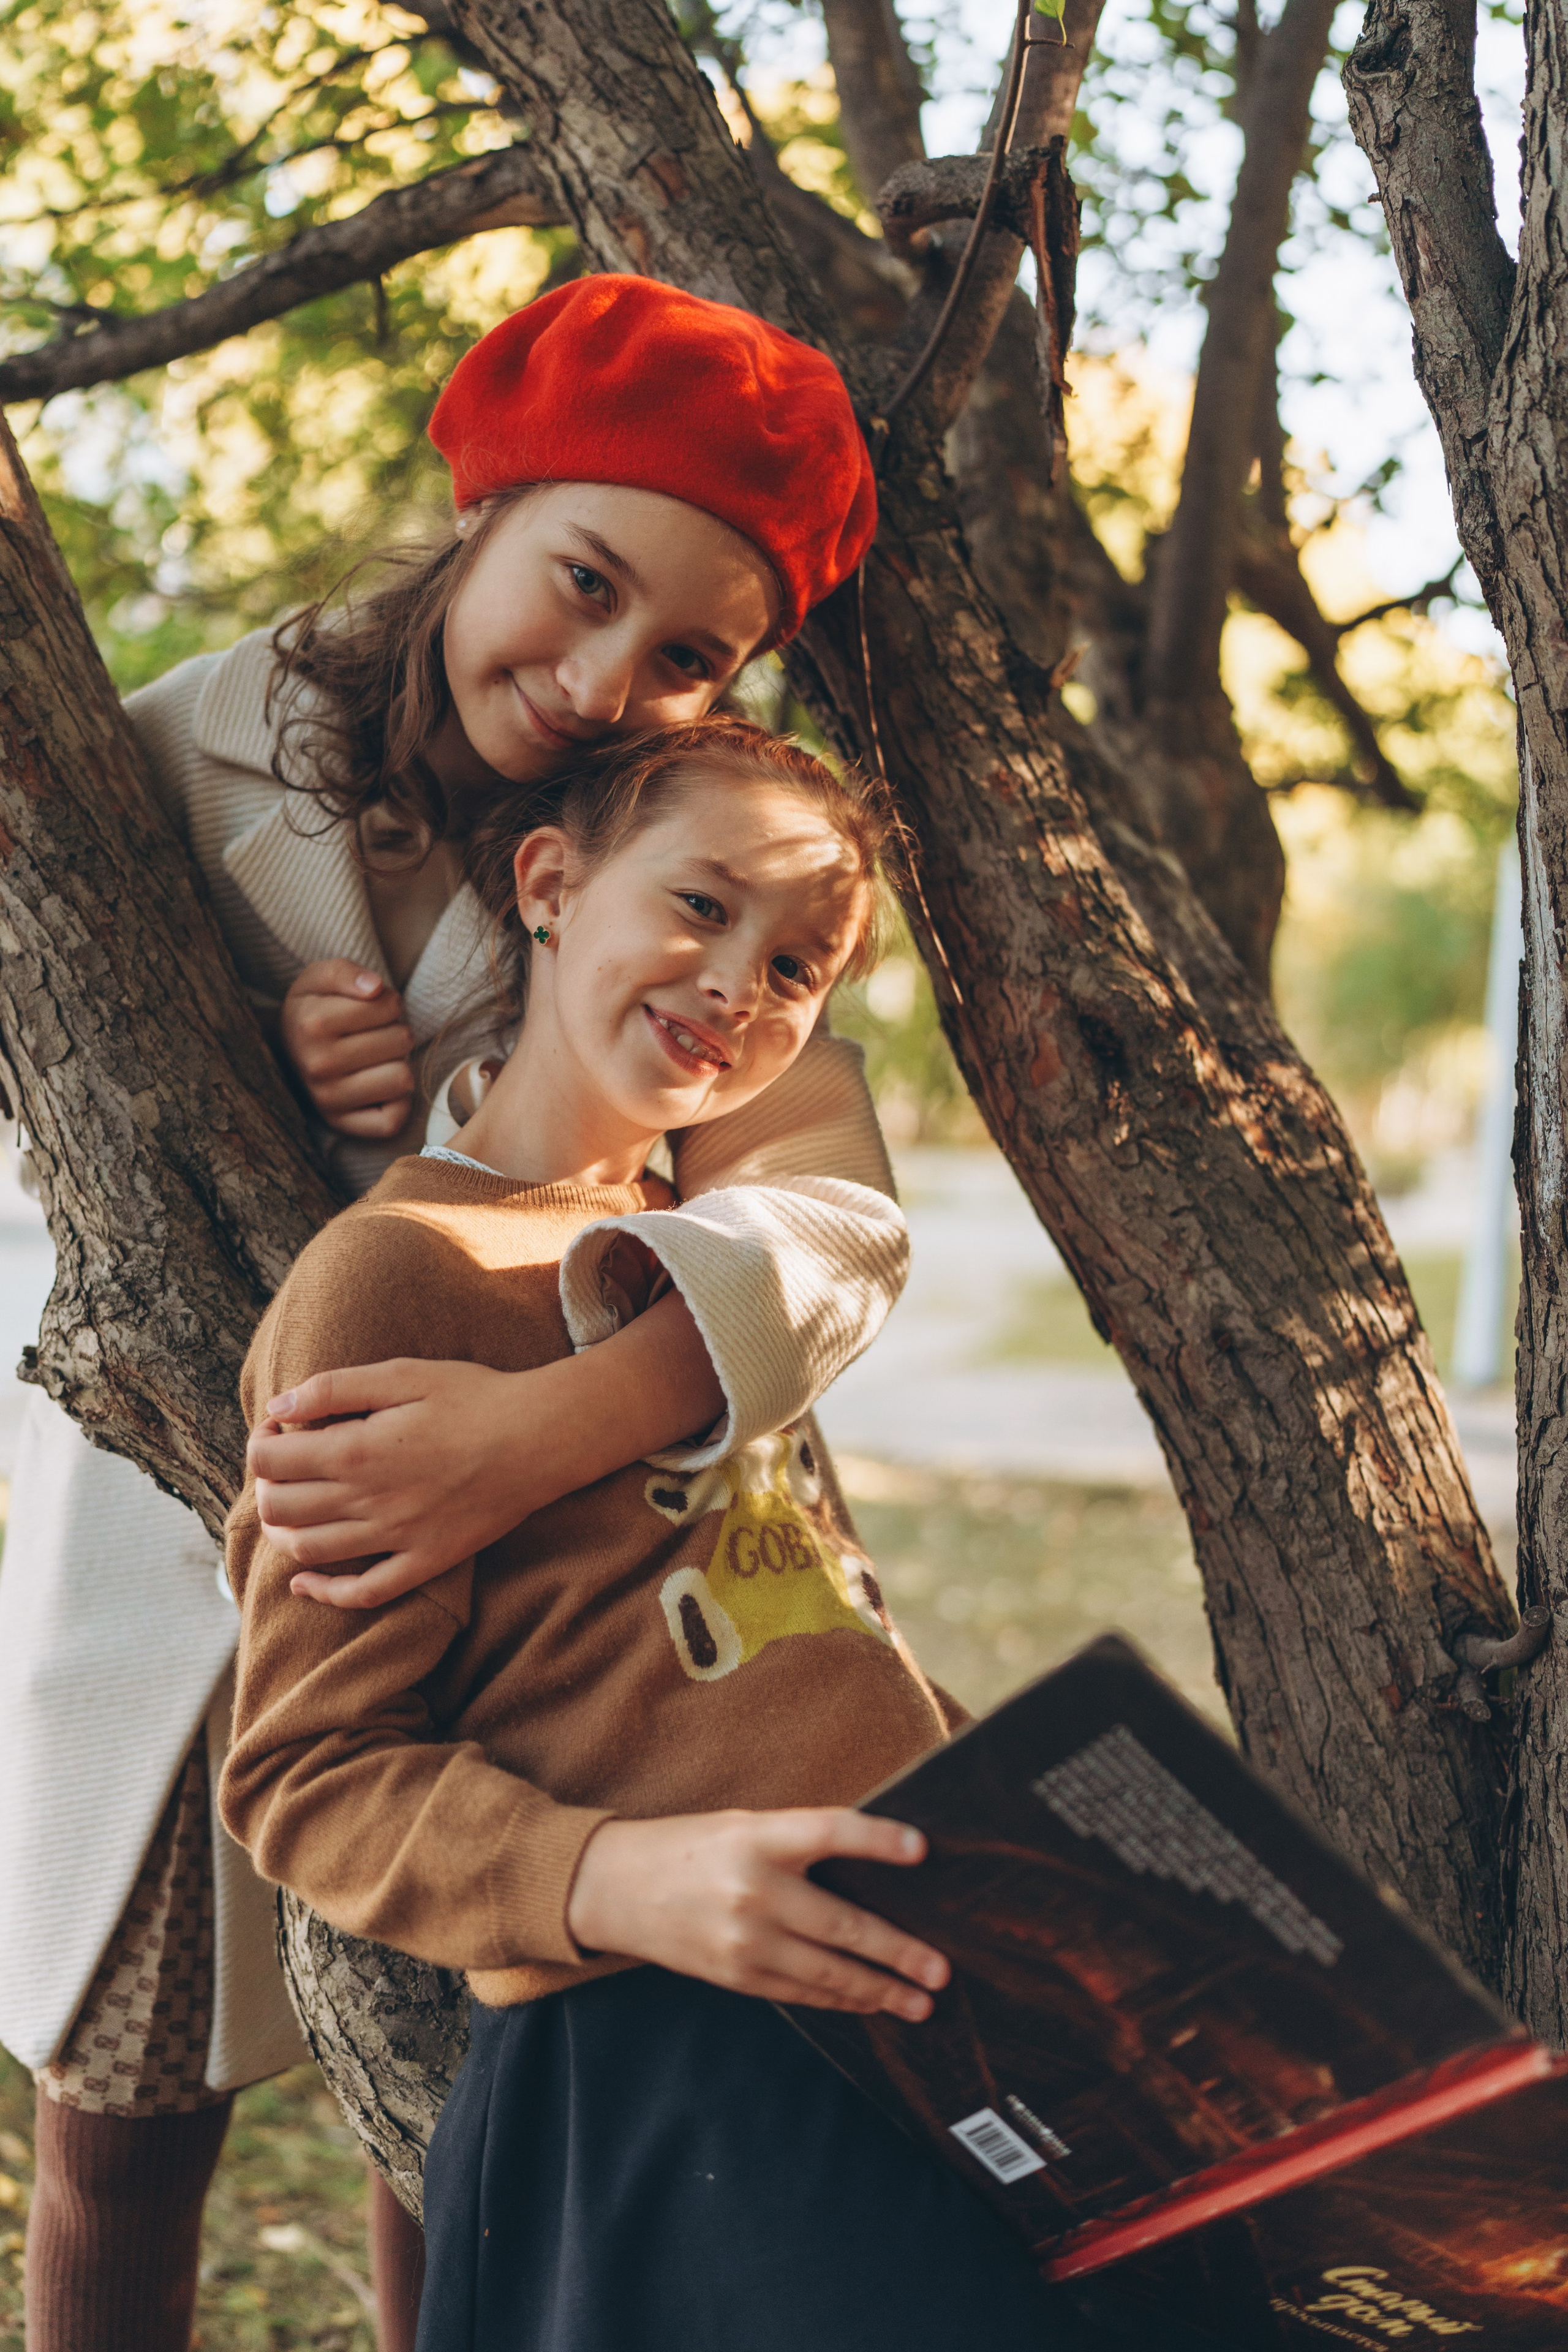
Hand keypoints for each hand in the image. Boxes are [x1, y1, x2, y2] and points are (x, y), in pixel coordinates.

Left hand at [251, 1359, 547, 1607]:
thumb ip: (335, 1388)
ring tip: (284, 1509)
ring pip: (308, 1551)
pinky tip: (304, 1585)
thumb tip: (278, 1407)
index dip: (259, 1442)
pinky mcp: (423, 1561)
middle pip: (279, 1507)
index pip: (270, 1459)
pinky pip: (363, 1593)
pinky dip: (324, 1595)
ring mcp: (394, 1538)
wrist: (539, 1438)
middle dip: (264, 1485)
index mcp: (356, 1450)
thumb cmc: (474, 1397)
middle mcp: (366, 1501)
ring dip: (280, 1532)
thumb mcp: (403, 1374)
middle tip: (281, 1465)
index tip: (277, 1427)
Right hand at [280, 959, 412, 1137]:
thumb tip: (375, 988)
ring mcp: (328, 1100)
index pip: (390, 1005)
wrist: (284, 1051)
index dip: (388, 1002)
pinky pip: (392, 1120)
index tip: (369, 1008)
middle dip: (395, 1032)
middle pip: (401, 1040)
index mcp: (311, 1024)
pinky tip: (378, 1086)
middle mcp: (317, 1065)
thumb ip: (345, 972)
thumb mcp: (320, 978)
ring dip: (397, 1065)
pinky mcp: (341, 1125)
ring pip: (402, 1078)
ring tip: (375, 1059)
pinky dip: (396, 1103)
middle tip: (373, 1035)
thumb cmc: (313, 1009)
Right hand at [566, 1809, 950, 2020]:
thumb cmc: (690, 1846)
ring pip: (828, 1972)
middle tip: (940, 1970)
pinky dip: (839, 1999)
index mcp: (758, 1837)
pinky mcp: (735, 1976)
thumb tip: (871, 1865)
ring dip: (879, 1990)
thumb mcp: (744, 1825)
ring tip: (919, 2001)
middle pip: (843, 1925)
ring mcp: (744, 1941)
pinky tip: (868, 2002)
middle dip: (899, 1952)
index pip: (830, 1832)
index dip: (878, 1840)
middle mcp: (754, 1890)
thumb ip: (799, 1842)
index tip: (922, 1848)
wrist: (613, 1887)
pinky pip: (800, 1992)